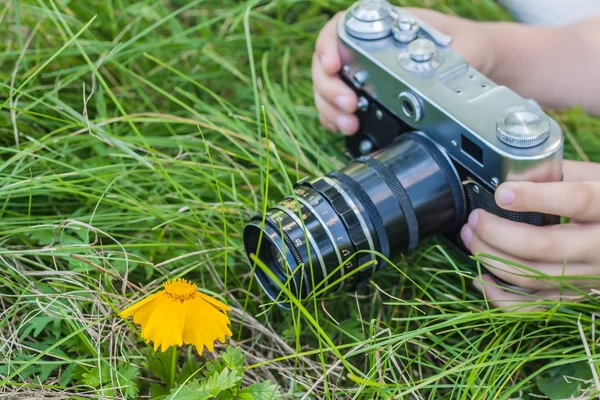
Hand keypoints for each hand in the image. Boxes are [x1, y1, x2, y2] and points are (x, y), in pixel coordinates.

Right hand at [312, 9, 496, 134]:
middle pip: (327, 64)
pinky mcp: (368, 100)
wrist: (479, 66)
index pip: (341, 29)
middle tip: (348, 106)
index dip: (329, 46)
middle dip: (330, 88)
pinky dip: (336, 121)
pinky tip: (348, 129)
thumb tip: (438, 75)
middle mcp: (367, 51)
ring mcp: (364, 76)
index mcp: (385, 29)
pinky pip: (339, 109)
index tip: (332, 65)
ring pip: (329, 90)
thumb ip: (452, 58)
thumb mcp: (468, 46)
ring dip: (331, 109)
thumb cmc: (470, 47)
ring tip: (349, 125)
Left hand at [460, 160, 599, 310]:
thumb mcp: (598, 180)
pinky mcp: (578, 298)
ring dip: (490, 258)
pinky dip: (500, 296)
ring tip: (470, 236)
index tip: (501, 193)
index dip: (535, 197)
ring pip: (532, 277)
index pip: (577, 201)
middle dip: (496, 232)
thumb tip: (514, 170)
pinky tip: (481, 277)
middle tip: (475, 218)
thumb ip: (560, 173)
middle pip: (543, 245)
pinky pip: (533, 307)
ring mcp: (591, 279)